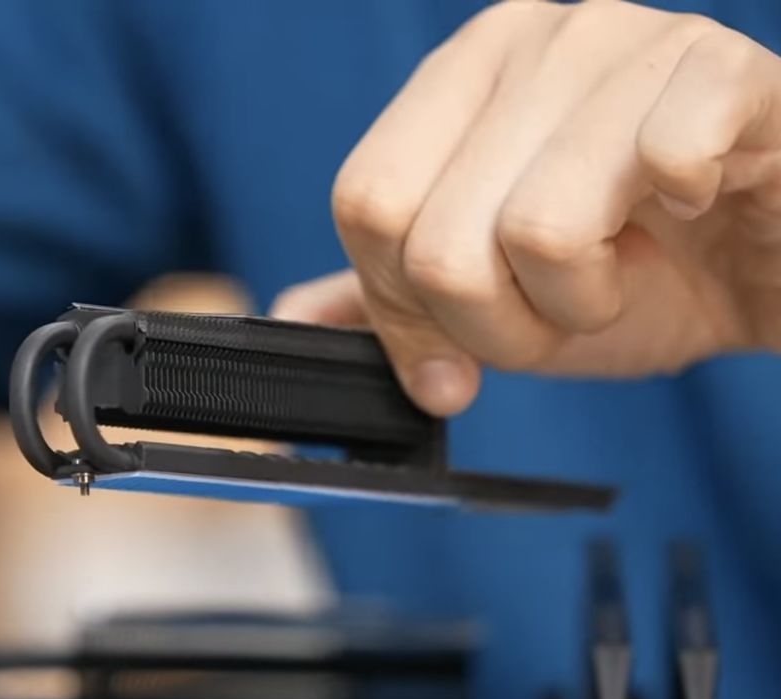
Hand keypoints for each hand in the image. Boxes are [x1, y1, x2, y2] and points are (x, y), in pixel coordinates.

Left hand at [282, 1, 780, 415]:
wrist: (768, 261)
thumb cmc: (638, 268)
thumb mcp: (495, 300)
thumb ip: (392, 304)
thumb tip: (291, 320)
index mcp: (455, 80)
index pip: (366, 206)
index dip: (410, 306)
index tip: (470, 330)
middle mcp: (528, 42)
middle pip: (439, 242)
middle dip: (505, 325)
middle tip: (569, 297)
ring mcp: (627, 42)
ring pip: (539, 231)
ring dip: (590, 300)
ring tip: (632, 262)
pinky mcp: (725, 70)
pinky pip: (662, 166)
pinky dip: (680, 235)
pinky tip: (695, 210)